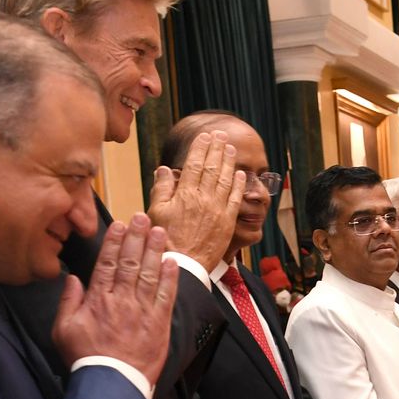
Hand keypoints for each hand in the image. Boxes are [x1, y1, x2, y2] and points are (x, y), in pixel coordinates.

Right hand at [52, 214, 177, 383]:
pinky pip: (165, 295)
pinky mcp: (159, 323)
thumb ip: (68, 302)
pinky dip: (169, 277)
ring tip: (159, 231)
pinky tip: (171, 262)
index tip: (120, 225)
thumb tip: (73, 279)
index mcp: (97, 299)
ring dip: (154, 250)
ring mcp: (142, 310)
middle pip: (130, 262)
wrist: (110, 384)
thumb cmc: (85, 359)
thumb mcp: (63, 330)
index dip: (115, 242)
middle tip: (143, 218)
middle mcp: (121, 299)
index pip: (107, 263)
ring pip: (149, 273)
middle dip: (137, 237)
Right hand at [147, 131, 245, 271]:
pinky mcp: (227, 222)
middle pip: (212, 168)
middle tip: (220, 134)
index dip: (200, 148)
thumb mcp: (156, 212)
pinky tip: (241, 174)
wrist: (183, 264)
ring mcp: (218, 210)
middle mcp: (204, 199)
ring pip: (225, 180)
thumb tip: (164, 169)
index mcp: (185, 194)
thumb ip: (162, 189)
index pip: (194, 165)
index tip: (204, 136)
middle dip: (216, 148)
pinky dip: (239, 185)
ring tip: (230, 148)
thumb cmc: (166, 240)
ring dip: (229, 162)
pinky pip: (235, 199)